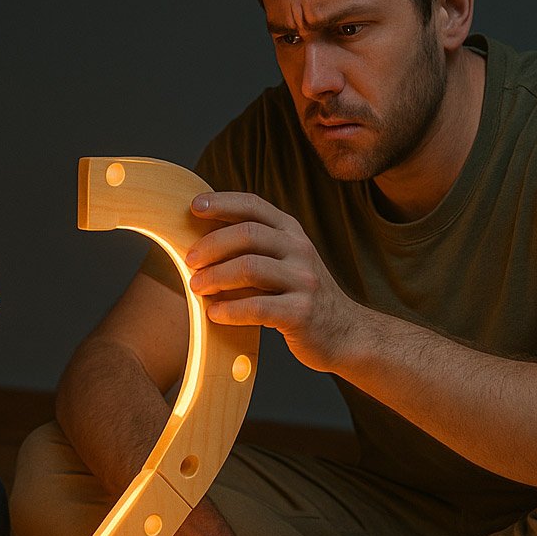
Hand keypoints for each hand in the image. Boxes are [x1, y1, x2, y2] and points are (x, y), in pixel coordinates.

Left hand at [185, 191, 360, 372]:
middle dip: (211, 246)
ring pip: (249, 267)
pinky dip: (229, 310)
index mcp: (292, 233)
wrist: (346, 333)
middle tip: (189, 261)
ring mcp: (304, 280)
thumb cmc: (302, 297)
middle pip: (247, 234)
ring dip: (215, 277)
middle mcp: (300, 250)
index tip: (193, 207)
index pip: (253, 206)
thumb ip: (256, 248)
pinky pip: (257, 307)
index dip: (221, 202)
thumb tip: (202, 240)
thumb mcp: (286, 262)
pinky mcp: (302, 313)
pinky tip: (214, 314)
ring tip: (196, 287)